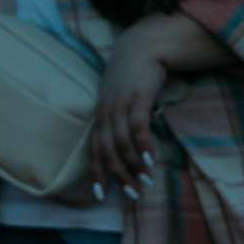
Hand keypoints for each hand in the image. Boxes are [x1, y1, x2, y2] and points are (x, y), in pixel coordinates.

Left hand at [90, 13, 217, 198]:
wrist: (141, 47)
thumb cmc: (132, 78)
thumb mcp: (120, 101)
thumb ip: (120, 122)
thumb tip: (129, 149)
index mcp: (100, 115)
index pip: (93, 149)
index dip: (96, 172)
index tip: (101, 195)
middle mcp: (105, 112)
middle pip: (106, 150)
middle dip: (118, 175)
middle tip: (132, 194)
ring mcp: (120, 105)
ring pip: (121, 142)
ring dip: (134, 165)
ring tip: (145, 181)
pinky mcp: (137, 98)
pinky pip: (137, 127)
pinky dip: (142, 145)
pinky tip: (150, 160)